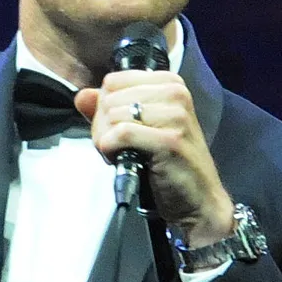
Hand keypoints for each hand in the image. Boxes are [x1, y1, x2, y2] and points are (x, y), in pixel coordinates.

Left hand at [76, 70, 234, 244]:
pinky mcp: (169, 140)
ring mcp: (175, 116)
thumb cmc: (170, 164)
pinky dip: (112, 150)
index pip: (113, 81)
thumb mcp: (139, 128)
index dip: (104, 108)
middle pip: (109, 98)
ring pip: (112, 115)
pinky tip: (124, 160)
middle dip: (104, 126)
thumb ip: (108, 109)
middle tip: (120, 148)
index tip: (118, 129)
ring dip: (107, 141)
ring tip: (125, 156)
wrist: (199, 199)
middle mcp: (175, 93)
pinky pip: (120, 134)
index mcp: (170, 83)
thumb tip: (81, 97)